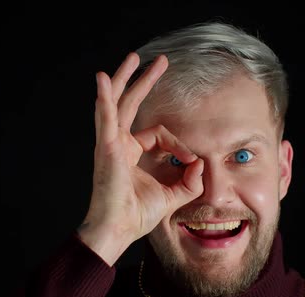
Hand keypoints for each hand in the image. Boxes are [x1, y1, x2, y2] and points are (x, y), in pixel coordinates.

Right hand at [77, 53, 203, 264]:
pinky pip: (105, 117)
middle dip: (145, 82)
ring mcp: (110, 144)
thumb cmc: (137, 215)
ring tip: (134, 58)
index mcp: (131, 153)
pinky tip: (103, 79)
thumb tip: (202, 162)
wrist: (118, 230)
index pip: (158, 135)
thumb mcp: (173, 194)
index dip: (179, 145)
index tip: (190, 161)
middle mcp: (119, 144)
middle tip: (160, 62)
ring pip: (117, 103)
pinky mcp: (106, 148)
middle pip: (131, 104)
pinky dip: (104, 98)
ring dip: (125, 79)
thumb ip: (189, 180)